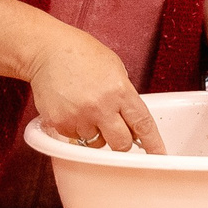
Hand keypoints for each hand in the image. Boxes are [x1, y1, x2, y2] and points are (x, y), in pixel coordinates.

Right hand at [27, 22, 162, 151]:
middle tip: (116, 130)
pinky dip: (76, 128)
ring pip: (96, 143)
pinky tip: (72, 108)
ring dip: (96, 133)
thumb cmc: (82, 55)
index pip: (143, 124)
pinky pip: (74, 138)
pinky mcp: (59, 123)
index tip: (160, 156)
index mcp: (120, 91)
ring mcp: (79, 117)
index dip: (154, 144)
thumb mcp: (115, 69)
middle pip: (121, 144)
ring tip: (87, 109)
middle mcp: (100, 107)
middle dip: (122, 142)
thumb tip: (132, 124)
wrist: (47, 51)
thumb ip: (125, 96)